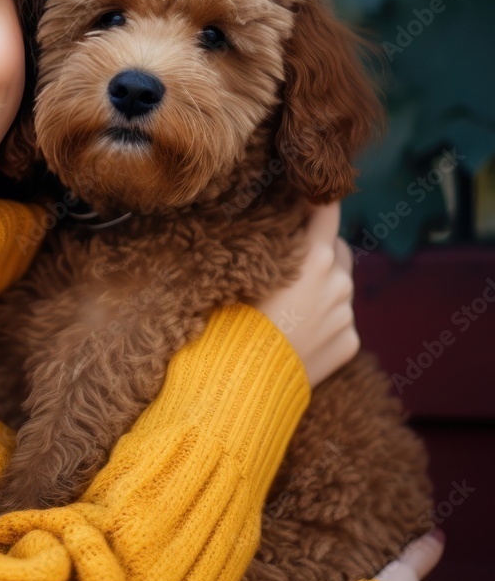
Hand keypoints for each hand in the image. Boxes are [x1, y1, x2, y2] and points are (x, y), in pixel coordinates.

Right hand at [255, 201, 358, 387]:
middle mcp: (338, 282)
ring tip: (290, 306)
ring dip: (323, 288)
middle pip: (340, 250)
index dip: (319, 202)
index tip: (308, 198)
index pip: (328, 212)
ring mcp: (346, 314)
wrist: (246, 382)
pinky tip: (297, 335)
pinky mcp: (349, 343)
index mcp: (313, 258)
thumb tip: (267, 232)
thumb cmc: (232, 323)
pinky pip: (340, 322)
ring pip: (340, 288)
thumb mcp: (242, 275)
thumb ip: (266, 250)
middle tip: (293, 261)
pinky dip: (325, 322)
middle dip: (322, 250)